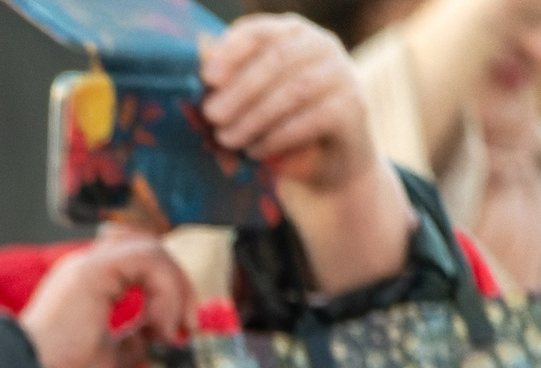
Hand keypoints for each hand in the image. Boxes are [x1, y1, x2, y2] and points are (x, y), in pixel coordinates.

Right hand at [17, 228, 195, 367]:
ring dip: (176, 290)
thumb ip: (137, 340)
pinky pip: (149, 261)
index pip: (138, 264)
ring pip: (152, 250)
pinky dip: (166, 292)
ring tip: (173, 330)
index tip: (177, 333)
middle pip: (148, 249)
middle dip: (178, 285)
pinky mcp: (92, 271)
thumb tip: (161, 331)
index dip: (168, 291)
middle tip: (188, 326)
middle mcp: (83, 268)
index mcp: (85, 286)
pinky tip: (160, 326)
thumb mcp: (113, 359)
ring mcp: (86, 265)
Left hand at [200, 16, 415, 293]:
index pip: (258, 31)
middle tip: (211, 117)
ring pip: (294, 90)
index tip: (207, 78)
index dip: (231, 52)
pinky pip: (312, 118)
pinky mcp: (353, 107)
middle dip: (239, 91)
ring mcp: (341, 73)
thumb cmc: (272, 125)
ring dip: (255, 117)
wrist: (324, 164)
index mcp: (289, 33)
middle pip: (276, 60)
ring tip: (228, 140)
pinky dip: (278, 136)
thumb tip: (187, 73)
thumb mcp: (246, 102)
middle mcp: (320, 45)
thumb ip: (224, 85)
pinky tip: (256, 151)